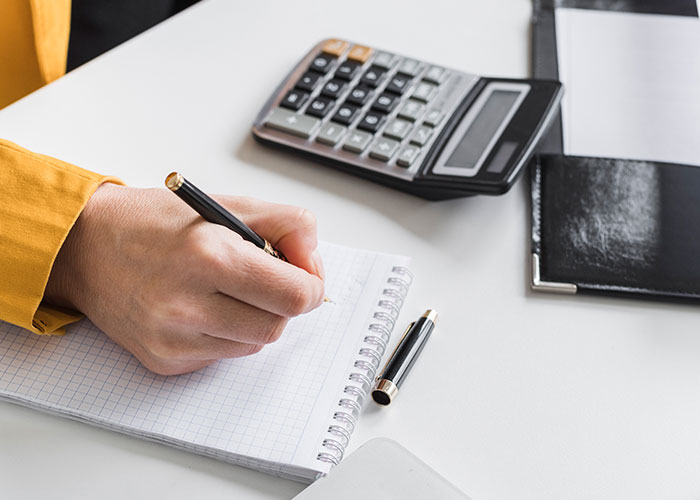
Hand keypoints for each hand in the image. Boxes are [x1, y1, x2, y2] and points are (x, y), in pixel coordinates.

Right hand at [44, 183, 325, 374]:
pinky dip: (224, 333)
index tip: (302, 275)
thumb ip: (285, 225)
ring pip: (253, 345)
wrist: (85, 248)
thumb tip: (313, 263)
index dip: (310, 285)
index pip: (296, 296)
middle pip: (278, 326)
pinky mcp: (164, 361)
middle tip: (261, 278)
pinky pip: (221, 356)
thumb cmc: (153, 222)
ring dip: (253, 319)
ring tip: (225, 289)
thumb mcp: (225, 203)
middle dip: (280, 302)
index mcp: (210, 257)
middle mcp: (188, 304)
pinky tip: (199, 307)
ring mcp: (173, 339)